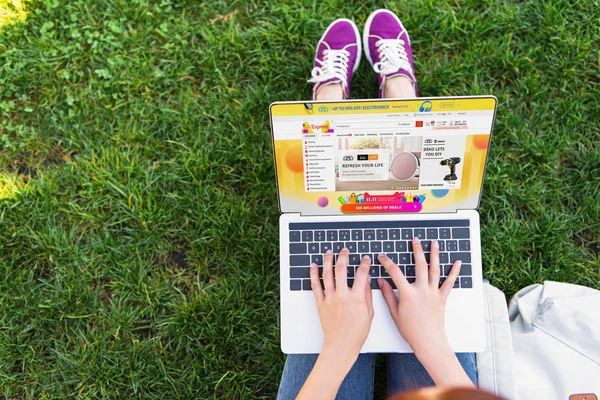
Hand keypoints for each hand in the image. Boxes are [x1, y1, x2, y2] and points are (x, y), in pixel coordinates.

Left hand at [297, 249, 374, 399]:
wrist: (341, 345)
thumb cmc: (356, 332)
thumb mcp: (369, 313)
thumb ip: (367, 294)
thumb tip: (367, 279)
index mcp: (356, 298)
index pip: (361, 274)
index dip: (364, 263)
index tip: (365, 259)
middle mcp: (342, 296)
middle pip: (342, 269)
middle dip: (344, 256)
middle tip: (345, 250)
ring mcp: (330, 299)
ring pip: (327, 274)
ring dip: (328, 260)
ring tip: (329, 252)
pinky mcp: (320, 303)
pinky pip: (315, 285)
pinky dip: (314, 274)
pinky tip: (314, 266)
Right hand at [377, 237, 459, 352]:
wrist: (429, 342)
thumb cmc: (411, 331)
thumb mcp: (394, 313)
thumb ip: (387, 295)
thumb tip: (381, 281)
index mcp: (407, 294)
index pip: (395, 272)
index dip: (387, 262)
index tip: (383, 256)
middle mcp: (422, 290)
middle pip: (419, 265)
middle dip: (417, 250)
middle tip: (415, 240)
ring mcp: (433, 293)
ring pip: (435, 269)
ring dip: (435, 255)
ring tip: (434, 243)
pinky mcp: (442, 298)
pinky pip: (449, 282)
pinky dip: (454, 272)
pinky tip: (457, 262)